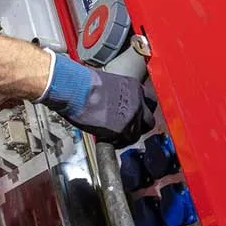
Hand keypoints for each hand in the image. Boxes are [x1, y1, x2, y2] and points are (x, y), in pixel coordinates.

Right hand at [38, 52, 156, 146]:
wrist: (75, 89)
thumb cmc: (83, 83)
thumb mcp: (108, 83)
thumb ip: (117, 95)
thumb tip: (114, 105)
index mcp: (134, 87)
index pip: (150, 102)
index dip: (143, 111)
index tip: (137, 116)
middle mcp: (137, 101)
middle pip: (149, 121)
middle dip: (139, 127)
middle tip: (127, 129)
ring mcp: (132, 116)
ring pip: (137, 134)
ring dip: (126, 137)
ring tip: (113, 136)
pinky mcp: (123, 129)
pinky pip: (125, 141)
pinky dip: (117, 142)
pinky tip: (107, 138)